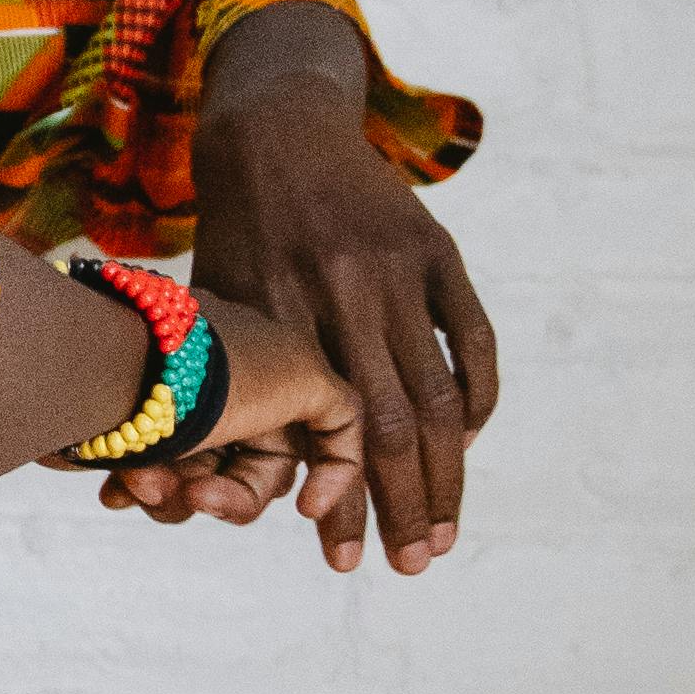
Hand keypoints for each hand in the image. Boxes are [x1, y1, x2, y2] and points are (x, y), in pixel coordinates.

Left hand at [96, 289, 375, 565]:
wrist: (89, 359)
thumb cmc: (200, 370)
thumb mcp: (301, 374)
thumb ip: (340, 411)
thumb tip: (335, 457)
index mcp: (274, 366)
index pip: (320, 439)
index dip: (328, 479)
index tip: (309, 508)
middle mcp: (228, 389)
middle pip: (255, 476)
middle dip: (229, 496)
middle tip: (196, 492)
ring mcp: (176, 410)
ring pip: (199, 489)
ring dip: (175, 497)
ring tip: (139, 479)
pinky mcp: (128, 430)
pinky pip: (148, 483)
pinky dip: (138, 491)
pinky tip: (117, 490)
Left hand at [184, 44, 499, 572]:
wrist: (271, 129)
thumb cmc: (233, 235)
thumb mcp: (219, 304)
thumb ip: (241, 380)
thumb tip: (250, 485)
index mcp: (278, 314)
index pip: (321, 432)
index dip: (337, 500)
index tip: (344, 557)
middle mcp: (341, 294)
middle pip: (389, 427)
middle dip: (405, 506)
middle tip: (414, 564)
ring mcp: (397, 270)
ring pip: (436, 394)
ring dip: (449, 473)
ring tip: (444, 530)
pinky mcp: (436, 249)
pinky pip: (473, 339)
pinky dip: (475, 399)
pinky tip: (463, 443)